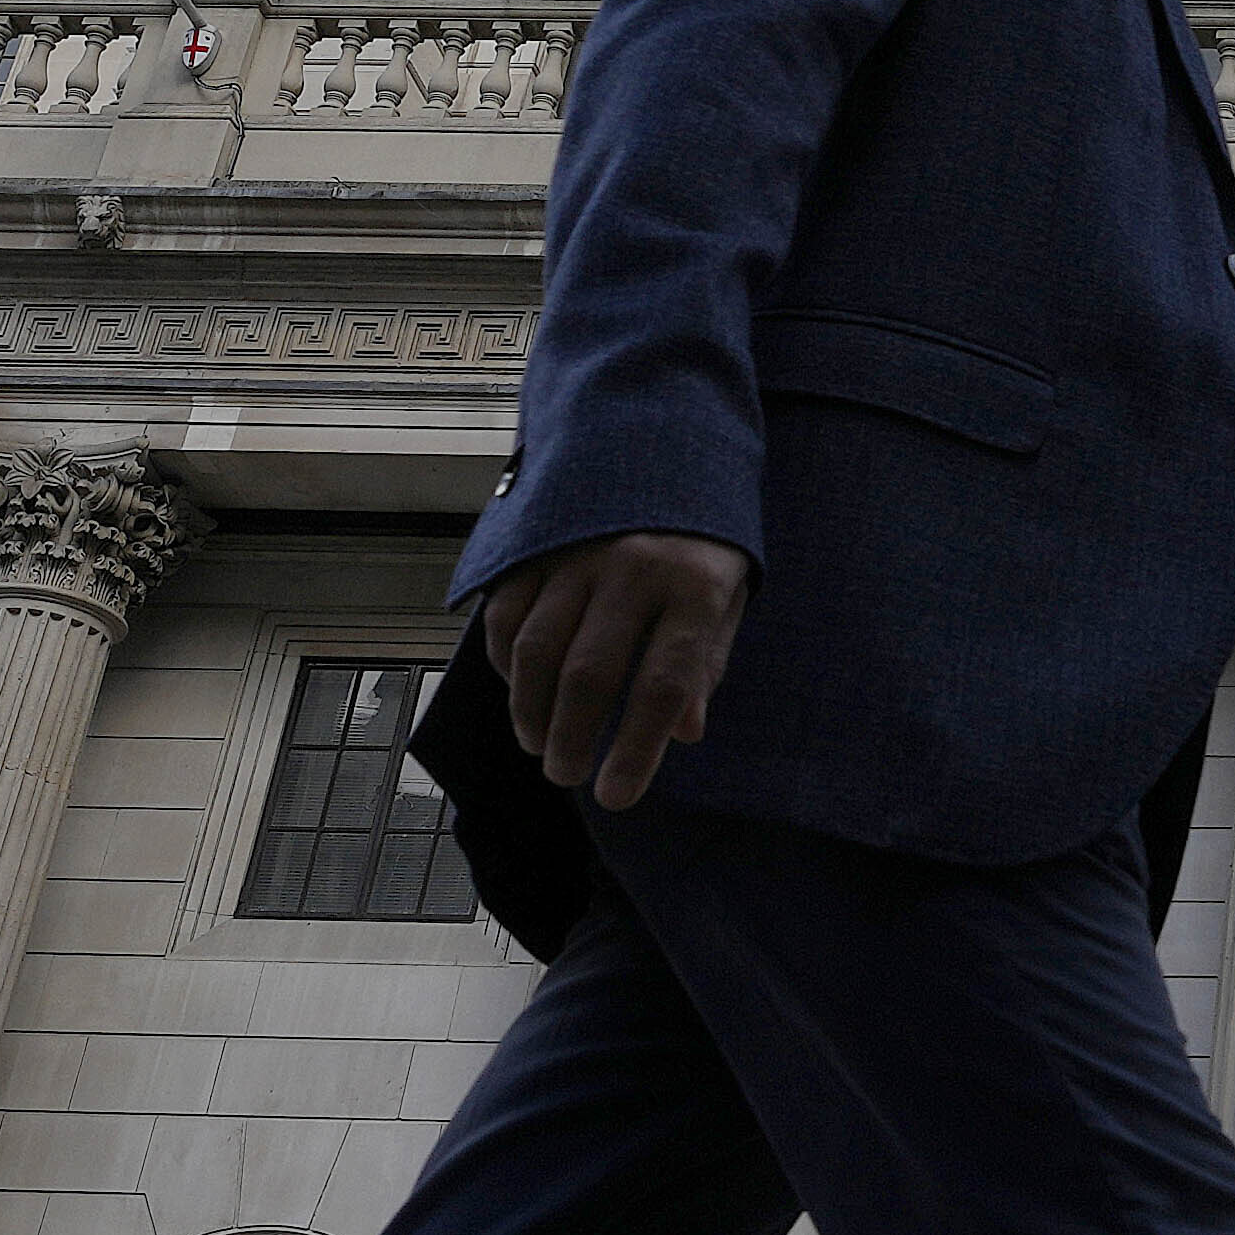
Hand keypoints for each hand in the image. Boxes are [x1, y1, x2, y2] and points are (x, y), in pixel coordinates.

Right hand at [485, 529, 755, 804]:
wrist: (661, 437)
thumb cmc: (701, 535)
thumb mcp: (726, 593)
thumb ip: (703, 660)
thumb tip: (684, 732)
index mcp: (695, 584)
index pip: (663, 685)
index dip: (637, 750)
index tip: (616, 797)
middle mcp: (632, 566)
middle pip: (590, 674)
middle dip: (572, 738)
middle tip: (567, 774)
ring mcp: (577, 550)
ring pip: (537, 649)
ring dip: (530, 711)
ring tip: (539, 745)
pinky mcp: (535, 541)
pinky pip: (508, 615)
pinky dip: (507, 665)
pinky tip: (520, 693)